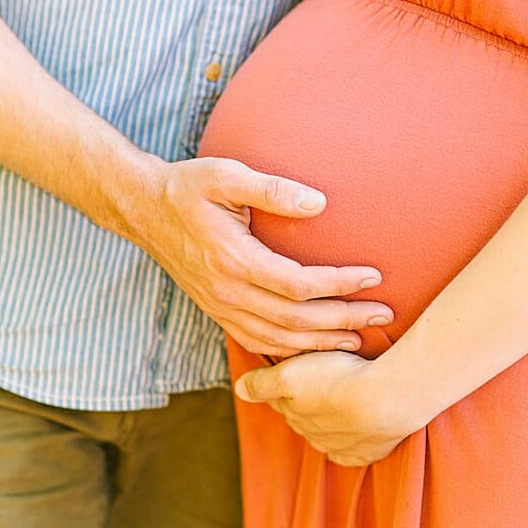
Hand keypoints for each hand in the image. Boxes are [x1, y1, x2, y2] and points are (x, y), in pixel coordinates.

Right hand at [137, 158, 393, 357]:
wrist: (143, 209)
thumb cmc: (188, 187)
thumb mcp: (226, 175)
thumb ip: (272, 189)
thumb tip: (319, 203)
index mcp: (233, 259)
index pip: (298, 285)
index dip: (339, 284)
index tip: (373, 276)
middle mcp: (226, 291)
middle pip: (295, 320)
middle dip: (344, 320)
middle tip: (384, 314)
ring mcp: (220, 306)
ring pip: (278, 340)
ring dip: (322, 343)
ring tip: (360, 338)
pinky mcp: (217, 311)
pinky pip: (257, 342)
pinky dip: (290, 351)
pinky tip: (316, 348)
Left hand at [234, 350, 426, 466]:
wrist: (388, 396)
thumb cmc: (339, 380)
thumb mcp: (291, 374)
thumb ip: (262, 384)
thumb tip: (239, 390)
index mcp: (294, 416)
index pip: (281, 400)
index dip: (285, 383)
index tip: (293, 368)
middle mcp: (315, 436)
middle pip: (306, 418)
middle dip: (309, 402)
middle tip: (322, 378)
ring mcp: (343, 447)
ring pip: (330, 434)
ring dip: (333, 419)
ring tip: (343, 399)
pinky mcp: (371, 452)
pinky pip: (356, 453)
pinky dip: (353, 444)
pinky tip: (356, 434)